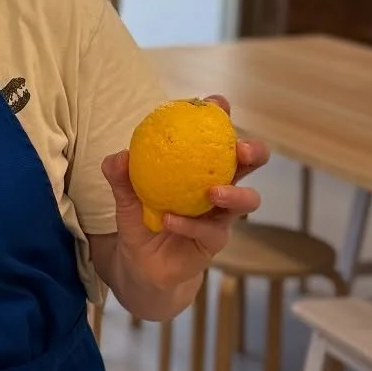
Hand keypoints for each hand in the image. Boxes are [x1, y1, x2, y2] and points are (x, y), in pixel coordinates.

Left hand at [99, 96, 269, 294]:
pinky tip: (171, 221)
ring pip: (246, 200)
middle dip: (253, 150)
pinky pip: (209, 231)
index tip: (217, 104)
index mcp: (199, 167)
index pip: (216, 136)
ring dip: (234, 192)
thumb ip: (120, 177)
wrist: (139, 266)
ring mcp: (220, 215)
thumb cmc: (139, 222)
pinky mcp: (214, 242)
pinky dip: (190, 224)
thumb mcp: (125, 198)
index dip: (222, 118)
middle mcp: (218, 187)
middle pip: (249, 164)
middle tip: (241, 148)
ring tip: (212, 190)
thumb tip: (117, 157)